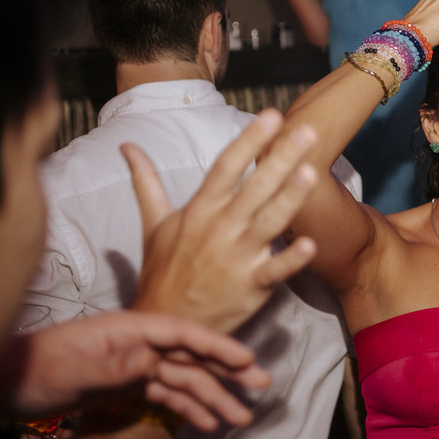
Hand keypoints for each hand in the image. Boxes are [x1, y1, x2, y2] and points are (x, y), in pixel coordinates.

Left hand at [0, 311, 268, 430]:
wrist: (3, 387)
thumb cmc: (33, 371)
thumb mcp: (71, 369)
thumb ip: (114, 364)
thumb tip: (153, 360)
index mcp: (128, 329)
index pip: (182, 334)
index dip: (216, 346)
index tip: (246, 359)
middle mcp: (138, 344)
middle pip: (192, 355)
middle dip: (228, 369)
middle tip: (263, 384)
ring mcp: (134, 365)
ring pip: (184, 380)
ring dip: (214, 397)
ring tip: (242, 418)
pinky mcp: (127, 386)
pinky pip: (166, 396)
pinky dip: (188, 409)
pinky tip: (209, 424)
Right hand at [125, 108, 318, 333]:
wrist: (164, 323)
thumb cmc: (162, 270)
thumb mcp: (153, 224)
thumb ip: (146, 182)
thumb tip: (127, 147)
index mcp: (200, 210)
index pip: (227, 166)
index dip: (250, 140)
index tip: (272, 115)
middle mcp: (220, 228)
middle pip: (254, 187)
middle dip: (281, 157)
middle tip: (307, 130)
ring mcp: (236, 257)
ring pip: (268, 222)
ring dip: (290, 198)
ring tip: (312, 172)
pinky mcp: (250, 287)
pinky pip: (274, 270)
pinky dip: (291, 259)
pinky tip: (310, 243)